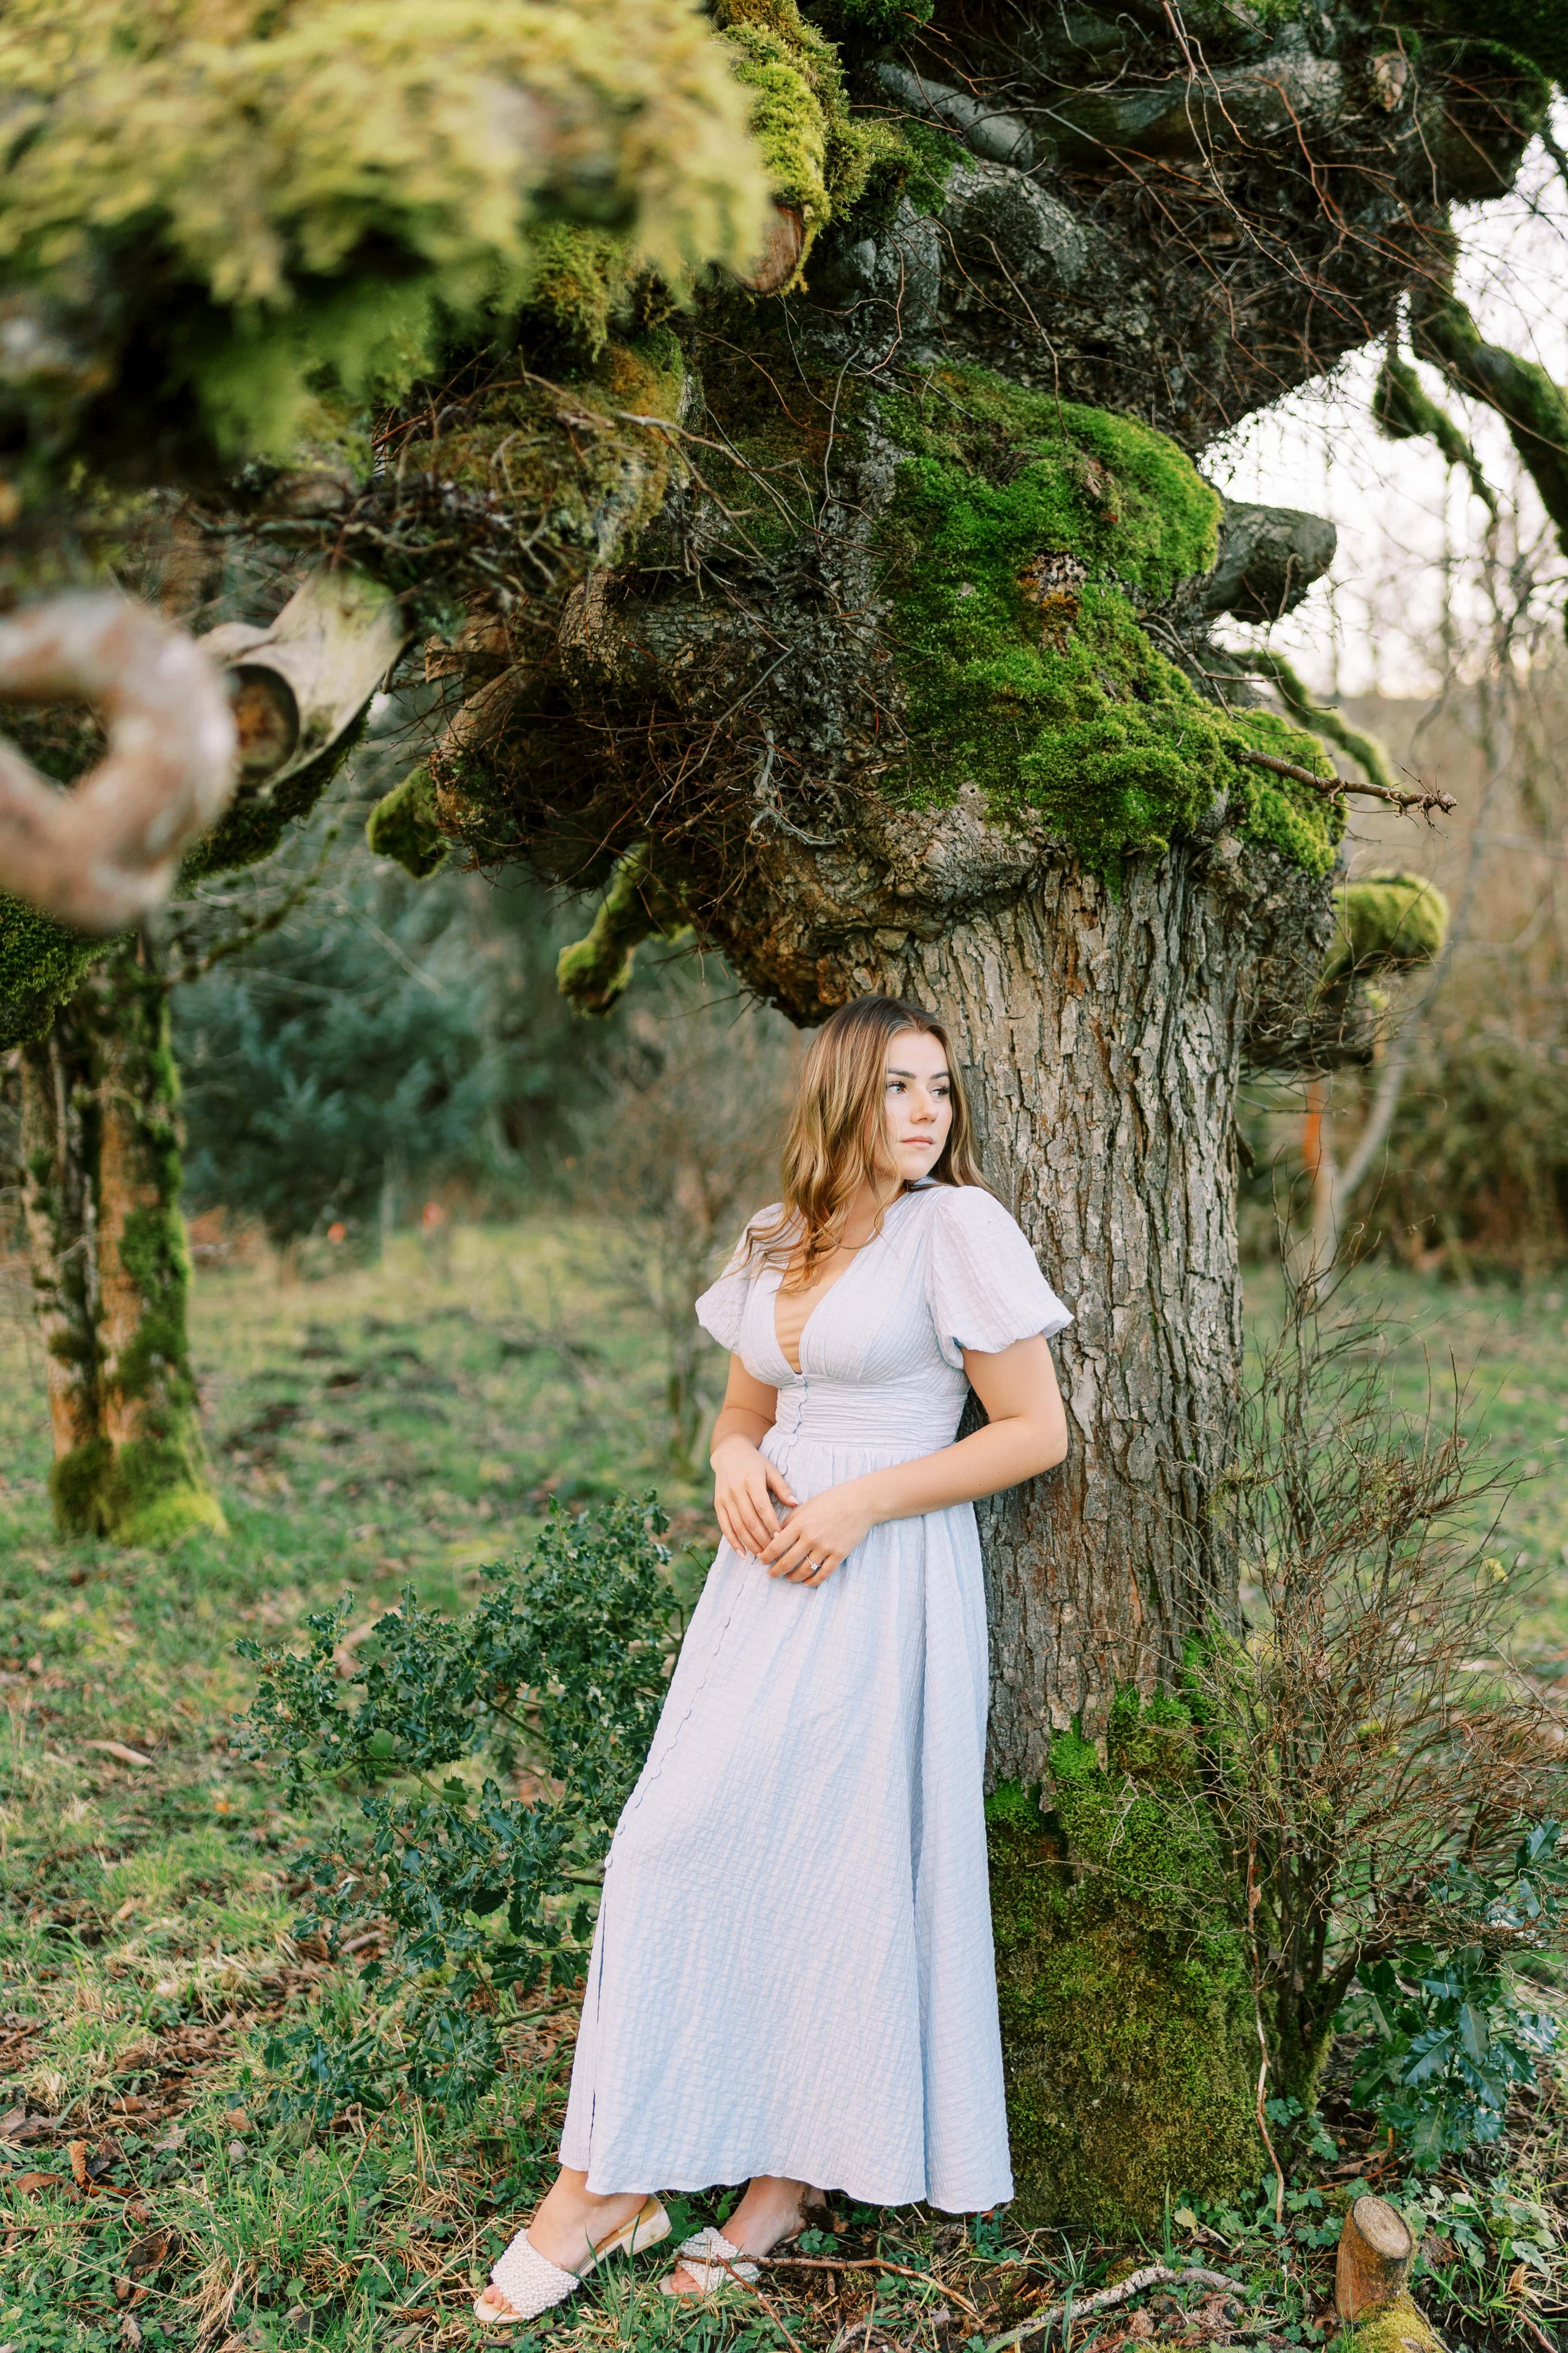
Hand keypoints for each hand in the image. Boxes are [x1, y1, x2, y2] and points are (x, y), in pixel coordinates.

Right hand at [713, 1434, 797, 1557]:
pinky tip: (742, 1553)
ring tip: (762, 1556)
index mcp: (751, 1480)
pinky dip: (733, 1541)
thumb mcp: (771, 1469)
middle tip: (774, 1552)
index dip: (771, 1523)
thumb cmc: (755, 1463)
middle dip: (762, 1539)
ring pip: (737, 1526)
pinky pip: (725, 1526)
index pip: (762, 1506)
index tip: (781, 1537)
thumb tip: (796, 1504)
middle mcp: (736, 1490)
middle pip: (749, 1520)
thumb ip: (782, 1487)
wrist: (729, 1453)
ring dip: (749, 1543)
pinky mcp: (718, 1504)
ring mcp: (725, 1498)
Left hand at [759, 1478, 879, 1585]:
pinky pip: (823, 1573)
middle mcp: (811, 1538)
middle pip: (787, 1562)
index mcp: (800, 1524)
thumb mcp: (808, 1505)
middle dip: (775, 1571)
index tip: (762, 1560)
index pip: (776, 1545)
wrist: (861, 1502)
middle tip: (770, 1575)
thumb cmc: (833, 1499)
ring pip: (804, 1571)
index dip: (766, 1556)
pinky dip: (813, 1581)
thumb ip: (791, 1520)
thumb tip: (776, 1534)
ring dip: (793, 1577)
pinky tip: (806, 1582)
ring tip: (788, 1578)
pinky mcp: (839, 1554)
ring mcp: (826, 1548)